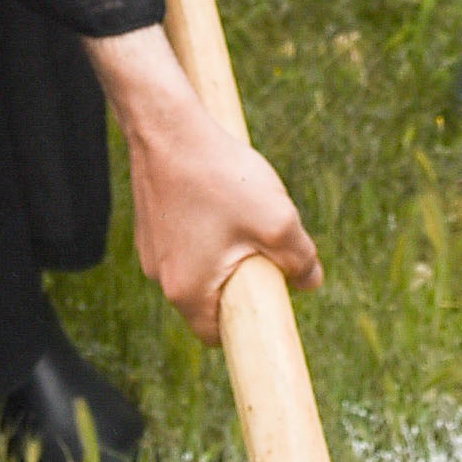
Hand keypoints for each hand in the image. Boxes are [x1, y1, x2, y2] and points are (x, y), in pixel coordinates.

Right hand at [89, 22, 322, 334]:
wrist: (167, 126)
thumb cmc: (220, 176)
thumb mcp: (278, 222)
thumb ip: (301, 260)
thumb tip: (311, 281)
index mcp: (188, 291)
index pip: (216, 335)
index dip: (245, 327)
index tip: (267, 305)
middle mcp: (161, 278)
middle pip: (210, 300)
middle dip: (240, 282)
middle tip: (264, 249)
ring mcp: (152, 251)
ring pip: (199, 268)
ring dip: (225, 253)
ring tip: (242, 215)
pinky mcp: (150, 226)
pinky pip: (186, 243)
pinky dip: (206, 232)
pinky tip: (220, 198)